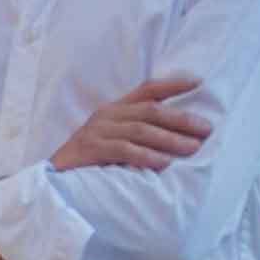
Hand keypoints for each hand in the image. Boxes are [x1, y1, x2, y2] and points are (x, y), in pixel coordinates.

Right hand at [51, 74, 212, 172]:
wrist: (53, 177)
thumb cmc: (89, 160)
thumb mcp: (114, 139)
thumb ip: (138, 133)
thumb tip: (179, 137)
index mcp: (115, 108)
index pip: (147, 89)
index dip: (172, 84)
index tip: (198, 82)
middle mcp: (107, 114)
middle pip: (150, 111)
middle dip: (181, 119)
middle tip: (206, 129)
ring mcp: (97, 131)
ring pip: (140, 130)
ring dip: (169, 139)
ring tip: (192, 148)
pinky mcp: (90, 150)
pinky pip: (123, 151)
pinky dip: (146, 156)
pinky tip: (164, 163)